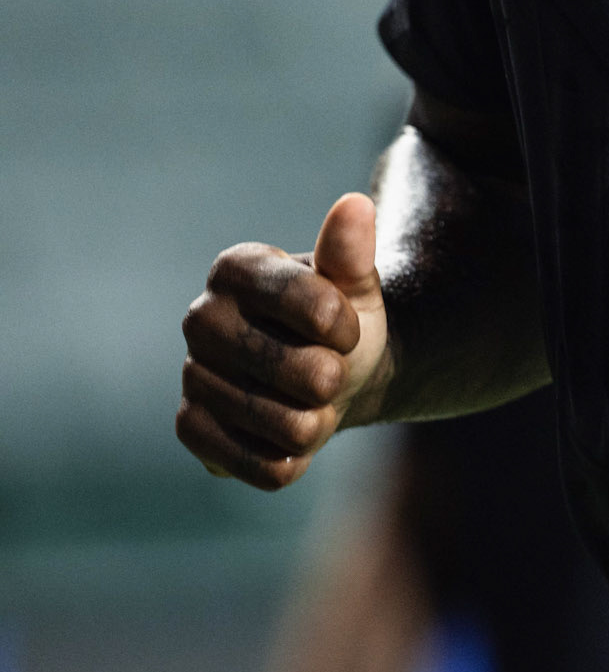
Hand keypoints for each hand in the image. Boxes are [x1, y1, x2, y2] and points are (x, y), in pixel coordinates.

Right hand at [177, 193, 390, 490]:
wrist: (325, 376)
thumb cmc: (338, 322)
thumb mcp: (356, 285)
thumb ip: (352, 251)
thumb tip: (354, 205)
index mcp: (237, 267)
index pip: (311, 303)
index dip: (345, 326)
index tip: (348, 326)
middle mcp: (201, 316)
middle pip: (305, 372)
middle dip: (335, 378)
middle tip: (328, 370)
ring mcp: (191, 374)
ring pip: (292, 426)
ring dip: (319, 421)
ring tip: (309, 401)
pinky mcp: (190, 428)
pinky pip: (268, 467)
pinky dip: (294, 458)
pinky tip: (284, 432)